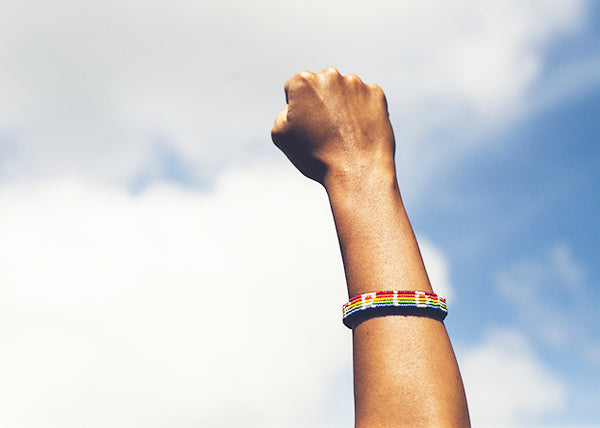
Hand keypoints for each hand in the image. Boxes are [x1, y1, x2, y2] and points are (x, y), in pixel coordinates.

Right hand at [271, 67, 395, 187]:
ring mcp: (356, 83)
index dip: (297, 108)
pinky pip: (364, 99)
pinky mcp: (376, 93)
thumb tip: (296, 105)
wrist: (356, 171)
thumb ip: (284, 112)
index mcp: (303, 81)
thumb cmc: (315, 156)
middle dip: (320, 102)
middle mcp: (330, 75)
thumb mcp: (280, 135)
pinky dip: (362, 111)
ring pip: (344, 91)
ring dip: (342, 106)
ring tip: (343, 134)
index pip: (294, 87)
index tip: (305, 127)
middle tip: (324, 131)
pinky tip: (358, 132)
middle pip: (320, 85)